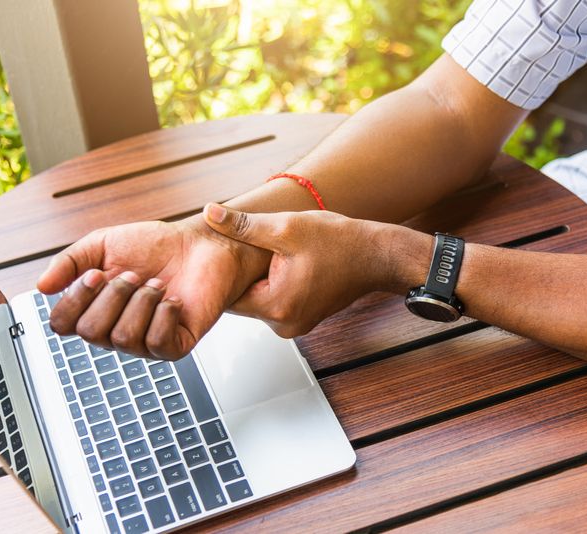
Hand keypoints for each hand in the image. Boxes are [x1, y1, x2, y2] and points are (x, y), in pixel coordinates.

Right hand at [37, 215, 269, 359]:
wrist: (201, 245)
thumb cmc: (155, 246)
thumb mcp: (103, 244)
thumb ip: (70, 262)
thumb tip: (41, 287)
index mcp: (94, 309)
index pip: (62, 324)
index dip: (76, 299)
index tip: (98, 273)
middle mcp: (115, 330)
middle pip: (90, 331)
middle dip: (113, 295)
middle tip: (137, 275)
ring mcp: (145, 342)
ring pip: (122, 337)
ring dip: (141, 301)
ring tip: (159, 284)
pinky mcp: (175, 346)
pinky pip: (156, 343)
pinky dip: (164, 314)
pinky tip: (174, 300)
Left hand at [203, 203, 431, 337]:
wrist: (377, 257)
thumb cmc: (339, 242)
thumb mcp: (286, 227)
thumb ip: (243, 225)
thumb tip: (209, 213)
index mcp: (276, 307)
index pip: (227, 297)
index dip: (219, 273)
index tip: (216, 253)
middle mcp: (284, 326)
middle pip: (241, 301)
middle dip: (240, 274)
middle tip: (239, 247)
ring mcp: (294, 326)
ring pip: (258, 301)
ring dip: (257, 279)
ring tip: (264, 254)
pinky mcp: (302, 319)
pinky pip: (274, 302)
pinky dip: (272, 284)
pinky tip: (280, 263)